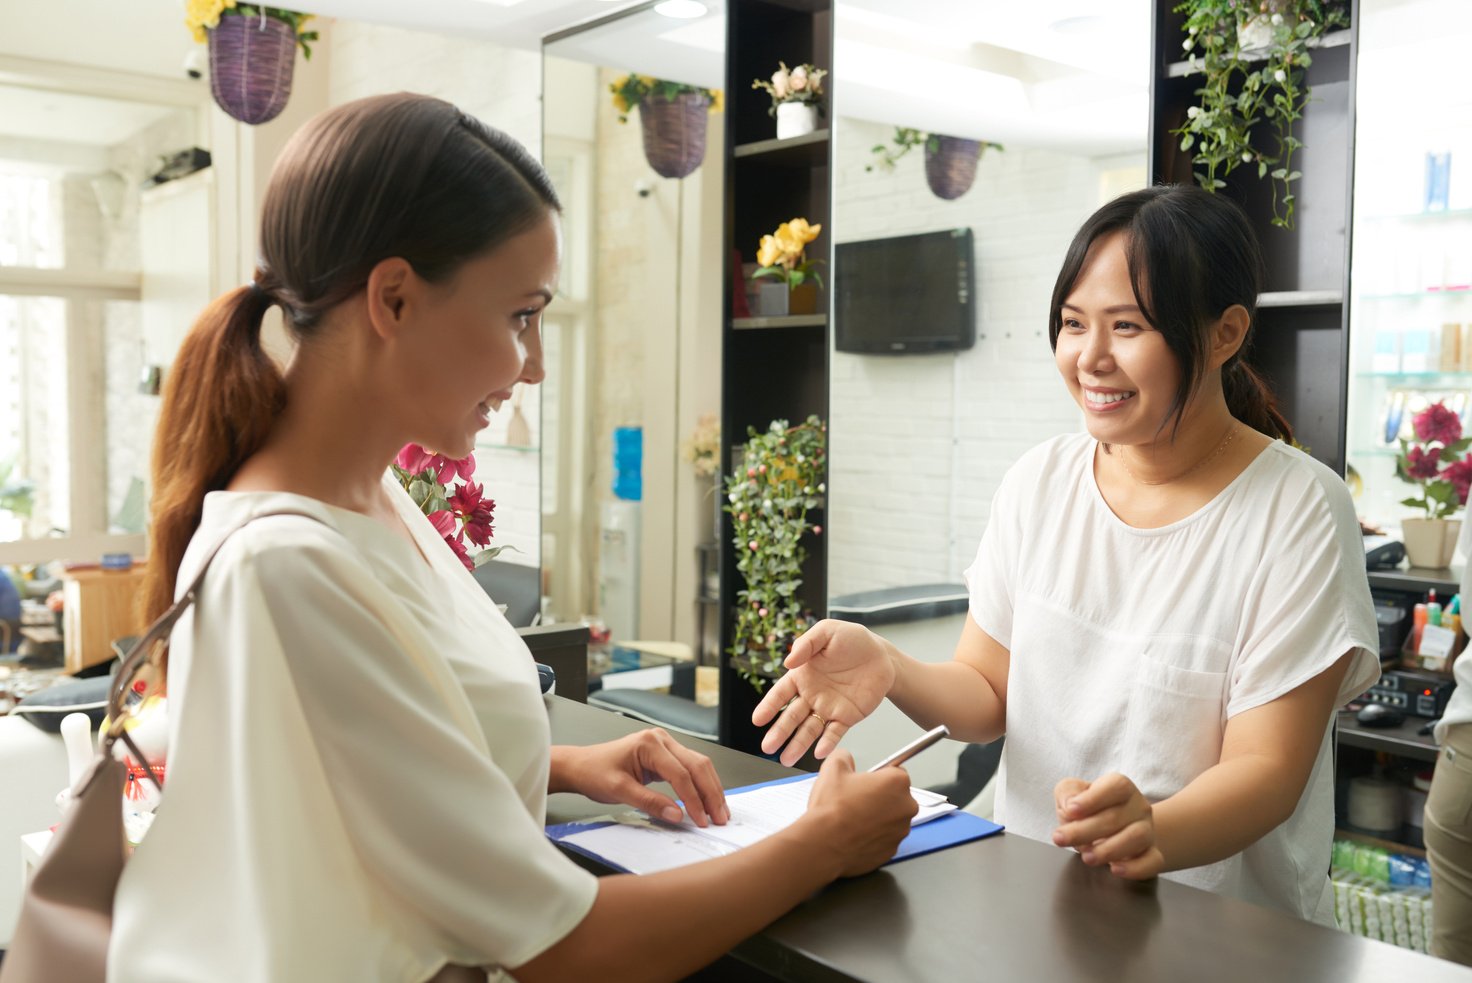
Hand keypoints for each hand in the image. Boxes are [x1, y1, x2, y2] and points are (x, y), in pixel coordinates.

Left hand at [558, 729, 728, 826]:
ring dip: (710, 789)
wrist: (581, 766)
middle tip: (720, 818)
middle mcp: (662, 739)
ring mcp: (665, 745)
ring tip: (719, 812)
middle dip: (711, 793)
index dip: (694, 799)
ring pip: (698, 765)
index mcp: (650, 743)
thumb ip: (650, 803)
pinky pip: (690, 768)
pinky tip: (707, 801)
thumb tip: (677, 815)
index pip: (680, 774)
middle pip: (697, 765)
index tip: (701, 820)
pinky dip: (700, 785)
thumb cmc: (594, 772)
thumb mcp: (619, 791)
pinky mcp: (666, 754)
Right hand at [750, 619, 895, 765]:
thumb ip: (806, 644)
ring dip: (798, 744)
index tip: (757, 720)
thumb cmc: (852, 640)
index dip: (769, 707)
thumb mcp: (827, 631)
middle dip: (779, 732)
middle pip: (791, 717)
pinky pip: (834, 732)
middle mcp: (811, 694)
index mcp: (802, 675)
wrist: (882, 655)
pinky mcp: (846, 717)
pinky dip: (827, 742)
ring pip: (809, 729)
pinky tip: (819, 752)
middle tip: (768, 747)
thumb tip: (788, 662)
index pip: (781, 694)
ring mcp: (828, 707)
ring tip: (786, 759)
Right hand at [802, 750, 916, 877]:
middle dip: (880, 797)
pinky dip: (874, 836)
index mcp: (896, 782)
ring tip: (853, 818)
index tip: (867, 782)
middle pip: (896, 797)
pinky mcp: (892, 850)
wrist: (823, 844)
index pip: (896, 772)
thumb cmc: (831, 810)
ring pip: (891, 819)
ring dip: (878, 817)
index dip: (878, 776)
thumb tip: (845, 758)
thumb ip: (844, 756)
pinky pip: (885, 838)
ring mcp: (900, 831)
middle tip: (856, 800)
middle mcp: (905, 807)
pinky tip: (855, 833)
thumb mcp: (833, 768)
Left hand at [1051, 774, 1161, 879]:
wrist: (1115, 829)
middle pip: (1116, 817)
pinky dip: (1135, 867)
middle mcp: (1138, 807)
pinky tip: (1115, 869)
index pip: (1116, 787)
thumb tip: (1069, 805)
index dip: (1093, 799)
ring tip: (1087, 857)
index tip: (1070, 810)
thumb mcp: (1072, 792)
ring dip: (1109, 850)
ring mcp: (1147, 830)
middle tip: (1061, 838)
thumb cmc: (1089, 809)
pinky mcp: (1152, 853)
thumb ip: (1067, 792)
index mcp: (1121, 787)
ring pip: (1137, 838)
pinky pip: (1152, 861)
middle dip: (1084, 831)